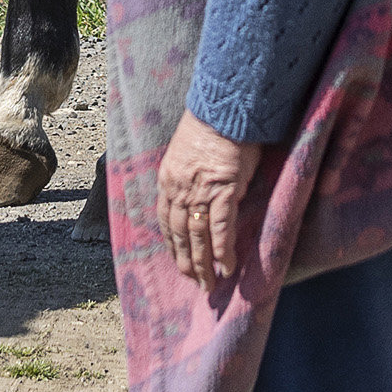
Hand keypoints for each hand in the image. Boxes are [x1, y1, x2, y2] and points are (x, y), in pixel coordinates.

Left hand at [155, 108, 273, 293]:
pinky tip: (227, 267)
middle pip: (178, 234)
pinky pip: (220, 228)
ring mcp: (199, 191)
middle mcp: (178, 189)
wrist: (225, 107)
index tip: (178, 260)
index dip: (172, 244)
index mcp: (167, 179)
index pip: (165, 220)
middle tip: (194, 283)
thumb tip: (199, 192)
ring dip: (203, 264)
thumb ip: (188, 174)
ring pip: (197, 237)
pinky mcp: (222, 190)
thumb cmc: (211, 124)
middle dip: (186, 262)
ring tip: (209, 285)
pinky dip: (223, 250)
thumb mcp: (187, 151)